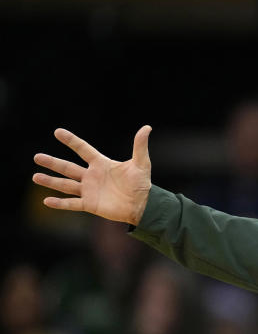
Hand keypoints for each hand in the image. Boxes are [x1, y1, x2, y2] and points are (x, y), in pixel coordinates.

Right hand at [33, 126, 152, 225]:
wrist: (144, 205)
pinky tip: (46, 201)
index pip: (83, 149)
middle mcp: (92, 176)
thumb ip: (140, 146)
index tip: (58, 131)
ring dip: (51, 181)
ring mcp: (90, 190)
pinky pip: (72, 203)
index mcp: (101, 164)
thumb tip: (147, 127)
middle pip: (68, 168)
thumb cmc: (142, 184)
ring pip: (66, 185)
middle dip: (53, 162)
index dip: (71, 141)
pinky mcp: (91, 204)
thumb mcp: (141, 164)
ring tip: (35, 177)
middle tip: (37, 157)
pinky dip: (60, 203)